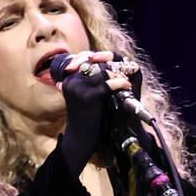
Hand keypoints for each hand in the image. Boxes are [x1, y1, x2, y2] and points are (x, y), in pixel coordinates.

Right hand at [54, 51, 133, 175]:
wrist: (80, 138)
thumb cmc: (85, 117)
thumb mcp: (84, 96)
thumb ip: (89, 82)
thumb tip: (105, 67)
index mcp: (68, 79)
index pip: (85, 59)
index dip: (101, 58)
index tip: (114, 62)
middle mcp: (71, 81)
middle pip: (94, 62)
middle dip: (111, 64)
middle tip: (124, 68)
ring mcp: (78, 88)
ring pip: (102, 71)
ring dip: (117, 73)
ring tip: (127, 78)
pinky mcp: (87, 97)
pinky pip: (107, 85)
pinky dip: (119, 84)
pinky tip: (126, 86)